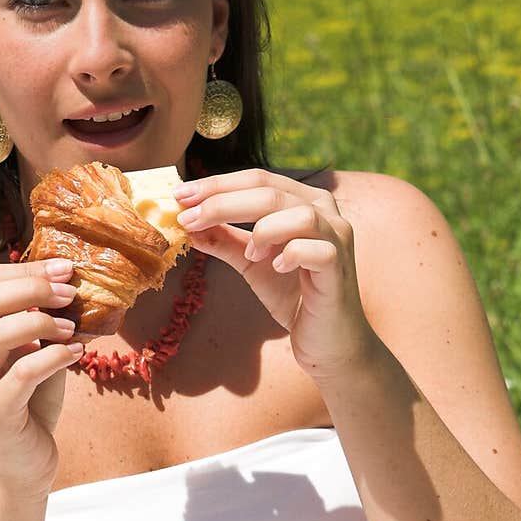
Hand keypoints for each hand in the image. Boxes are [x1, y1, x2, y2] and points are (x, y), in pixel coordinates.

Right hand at [0, 259, 82, 498]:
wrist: (20, 467)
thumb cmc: (29, 404)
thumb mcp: (35, 353)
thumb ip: (41, 321)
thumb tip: (73, 283)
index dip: (25, 270)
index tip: (66, 269)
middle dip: (30, 288)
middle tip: (70, 292)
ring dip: (40, 323)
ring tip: (72, 328)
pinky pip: (20, 375)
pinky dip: (53, 358)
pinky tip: (76, 355)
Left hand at [174, 169, 375, 383]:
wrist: (326, 340)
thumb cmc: (294, 296)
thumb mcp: (251, 263)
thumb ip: (224, 240)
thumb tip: (187, 223)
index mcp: (304, 201)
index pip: (258, 179)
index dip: (217, 184)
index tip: (180, 195)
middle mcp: (326, 211)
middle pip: (271, 191)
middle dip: (223, 202)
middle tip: (189, 219)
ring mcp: (338, 237)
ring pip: (299, 214)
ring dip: (264, 230)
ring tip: (250, 254)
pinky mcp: (340, 267)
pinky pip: (317, 249)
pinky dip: (291, 254)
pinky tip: (277, 267)